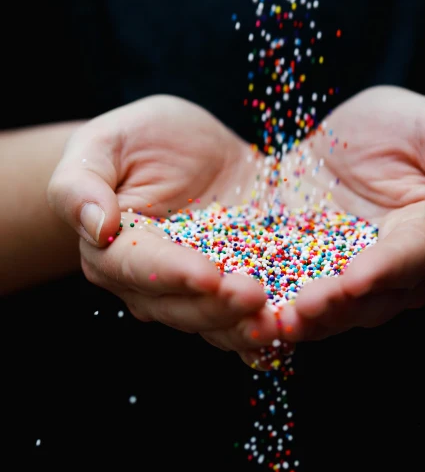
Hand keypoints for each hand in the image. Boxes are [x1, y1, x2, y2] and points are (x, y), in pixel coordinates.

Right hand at [47, 95, 277, 349]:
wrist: (192, 150)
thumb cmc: (138, 141)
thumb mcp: (105, 143)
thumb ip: (82, 183)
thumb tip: (95, 228)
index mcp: (115, 251)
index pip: (140, 268)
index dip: (174, 274)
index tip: (208, 275)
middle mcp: (153, 284)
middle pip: (182, 307)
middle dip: (219, 306)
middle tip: (255, 295)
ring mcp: (198, 292)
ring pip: (218, 323)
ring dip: (248, 328)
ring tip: (281, 322)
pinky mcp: (236, 289)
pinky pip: (250, 319)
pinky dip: (271, 331)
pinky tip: (296, 330)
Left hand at [269, 86, 424, 343]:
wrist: (356, 138)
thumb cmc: (407, 129)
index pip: (413, 258)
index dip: (385, 270)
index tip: (357, 277)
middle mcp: (394, 272)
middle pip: (369, 299)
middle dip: (336, 305)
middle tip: (302, 307)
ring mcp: (348, 277)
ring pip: (331, 310)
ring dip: (302, 319)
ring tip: (271, 320)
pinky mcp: (307, 273)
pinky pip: (291, 296)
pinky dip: (272, 308)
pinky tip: (245, 312)